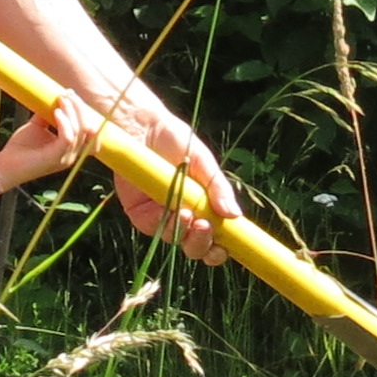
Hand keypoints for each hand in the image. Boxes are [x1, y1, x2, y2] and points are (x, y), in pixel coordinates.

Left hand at [0, 97, 91, 184]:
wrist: (5, 166)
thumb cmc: (21, 148)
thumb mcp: (37, 126)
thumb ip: (47, 114)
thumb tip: (54, 97)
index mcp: (71, 149)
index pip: (91, 132)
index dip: (85, 112)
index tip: (72, 94)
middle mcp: (72, 155)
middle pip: (89, 129)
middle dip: (80, 108)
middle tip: (67, 94)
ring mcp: (65, 158)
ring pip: (80, 131)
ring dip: (71, 111)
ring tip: (60, 99)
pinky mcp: (54, 158)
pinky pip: (67, 138)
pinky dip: (63, 122)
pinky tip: (56, 112)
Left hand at [87, 77, 229, 259]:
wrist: (143, 129)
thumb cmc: (177, 142)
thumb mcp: (204, 162)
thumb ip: (218, 188)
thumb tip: (234, 215)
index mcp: (206, 207)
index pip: (219, 237)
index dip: (225, 246)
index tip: (228, 243)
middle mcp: (186, 217)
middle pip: (197, 247)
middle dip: (203, 243)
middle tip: (205, 226)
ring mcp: (163, 218)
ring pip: (176, 240)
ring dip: (184, 233)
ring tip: (188, 213)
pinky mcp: (141, 215)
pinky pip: (154, 228)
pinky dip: (162, 223)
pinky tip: (167, 210)